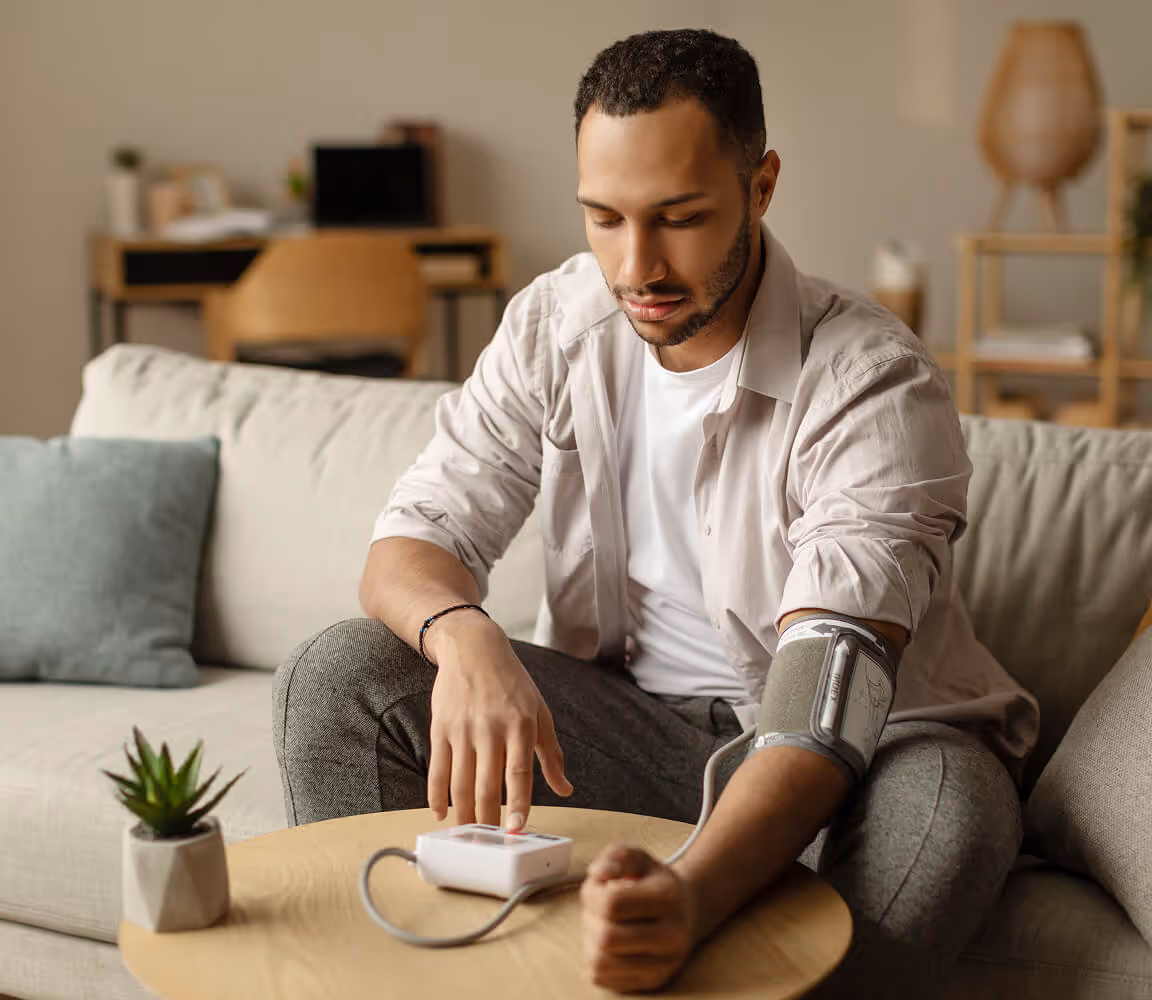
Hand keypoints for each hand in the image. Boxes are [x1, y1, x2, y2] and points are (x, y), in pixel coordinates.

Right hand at [426, 613, 571, 830]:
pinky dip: (435, 795)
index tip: (516, 828)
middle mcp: (491, 728)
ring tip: (467, 836)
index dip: (518, 803)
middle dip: (488, 820)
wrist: (473, 648)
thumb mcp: (540, 712)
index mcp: (521, 725)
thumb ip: (551, 754)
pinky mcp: (441, 727)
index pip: (519, 772)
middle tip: (489, 845)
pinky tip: (440, 813)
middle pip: (487, 784)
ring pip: (460, 782)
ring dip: (462, 814)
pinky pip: (437, 768)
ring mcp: (463, 728)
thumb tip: (566, 789)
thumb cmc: (512, 683)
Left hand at [580, 845, 697, 992]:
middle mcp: (673, 936)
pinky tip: (608, 943)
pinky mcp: (652, 982)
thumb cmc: (652, 882)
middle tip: (598, 908)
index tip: (599, 887)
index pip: (612, 903)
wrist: (684, 910)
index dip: (593, 893)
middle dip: (590, 919)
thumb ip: (615, 857)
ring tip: (603, 924)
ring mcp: (664, 964)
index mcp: (669, 897)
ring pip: (600, 962)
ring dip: (590, 941)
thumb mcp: (637, 858)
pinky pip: (602, 977)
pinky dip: (595, 958)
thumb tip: (597, 875)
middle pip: (605, 937)